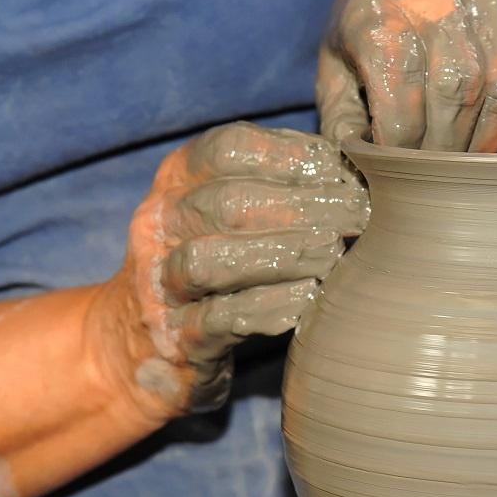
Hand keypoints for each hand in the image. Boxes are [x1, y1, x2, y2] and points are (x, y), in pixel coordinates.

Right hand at [108, 122, 368, 416]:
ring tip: (333, 256)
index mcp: (176, 180)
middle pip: (226, 203)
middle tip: (358, 216)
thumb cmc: (210, 264)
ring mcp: (158, 285)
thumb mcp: (225, 210)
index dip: (291, 156)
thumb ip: (278, 177)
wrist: (138, 347)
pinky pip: (217, 320)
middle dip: (302, 206)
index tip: (343, 171)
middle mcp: (158, 225)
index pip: (228, 149)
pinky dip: (266, 308)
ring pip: (210, 262)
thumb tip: (351, 153)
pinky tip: (308, 299)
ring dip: (280, 255)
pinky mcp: (173, 339)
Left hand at [317, 0, 496, 151]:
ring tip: (471, 159)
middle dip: (447, 146)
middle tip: (437, 169)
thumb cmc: (380, 25)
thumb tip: (356, 163)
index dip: (400, 142)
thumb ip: (339, 114)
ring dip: (491, 138)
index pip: (400, 91)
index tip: (398, 165)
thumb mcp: (337, 60)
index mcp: (379, 12)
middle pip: (456, 88)